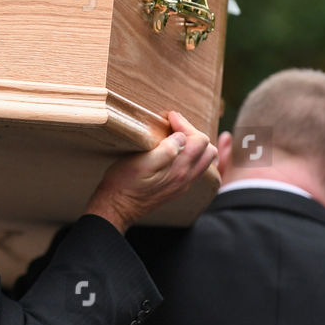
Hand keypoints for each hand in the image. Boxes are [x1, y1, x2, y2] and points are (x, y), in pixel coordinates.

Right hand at [85, 111, 214, 231]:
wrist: (117, 207)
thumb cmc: (124, 184)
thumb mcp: (141, 163)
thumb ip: (166, 150)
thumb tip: (181, 137)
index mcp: (180, 169)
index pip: (199, 139)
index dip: (184, 124)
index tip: (168, 117)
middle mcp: (186, 178)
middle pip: (208, 149)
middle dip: (193, 132)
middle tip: (174, 125)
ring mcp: (183, 184)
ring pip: (204, 160)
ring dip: (193, 144)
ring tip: (175, 136)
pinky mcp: (177, 188)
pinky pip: (196, 169)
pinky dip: (191, 155)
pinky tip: (174, 152)